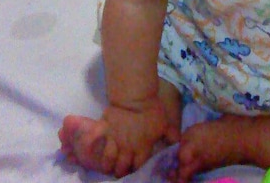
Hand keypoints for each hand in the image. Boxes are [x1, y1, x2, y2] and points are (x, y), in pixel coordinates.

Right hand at [58, 96, 179, 176]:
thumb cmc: (152, 112)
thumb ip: (171, 136)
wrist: (135, 98)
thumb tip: (176, 143)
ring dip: (107, 165)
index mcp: (142, 150)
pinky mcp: (104, 131)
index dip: (134, 169)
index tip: (133, 167)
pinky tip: (93, 150)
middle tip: (119, 170)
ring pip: (108, 160)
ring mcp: (114, 141)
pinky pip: (95, 143)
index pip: (136, 167)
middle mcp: (127, 149)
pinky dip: (93, 148)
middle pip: (121, 168)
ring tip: (107, 166)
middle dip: (120, 171)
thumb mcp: (165, 124)